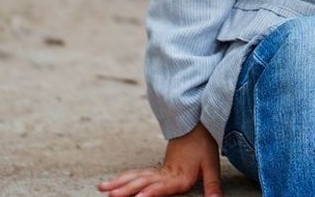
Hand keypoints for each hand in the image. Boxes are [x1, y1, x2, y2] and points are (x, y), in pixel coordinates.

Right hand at [98, 123, 222, 196]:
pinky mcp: (156, 169)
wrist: (196, 125)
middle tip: (111, 195)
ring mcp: (158, 171)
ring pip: (136, 177)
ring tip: (103, 188)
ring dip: (119, 183)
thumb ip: (212, 185)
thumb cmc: (203, 145)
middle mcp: (165, 174)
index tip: (139, 196)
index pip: (163, 185)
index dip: (152, 191)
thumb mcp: (212, 166)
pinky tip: (112, 183)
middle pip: (143, 182)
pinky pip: (137, 174)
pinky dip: (123, 178)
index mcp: (179, 176)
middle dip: (127, 189)